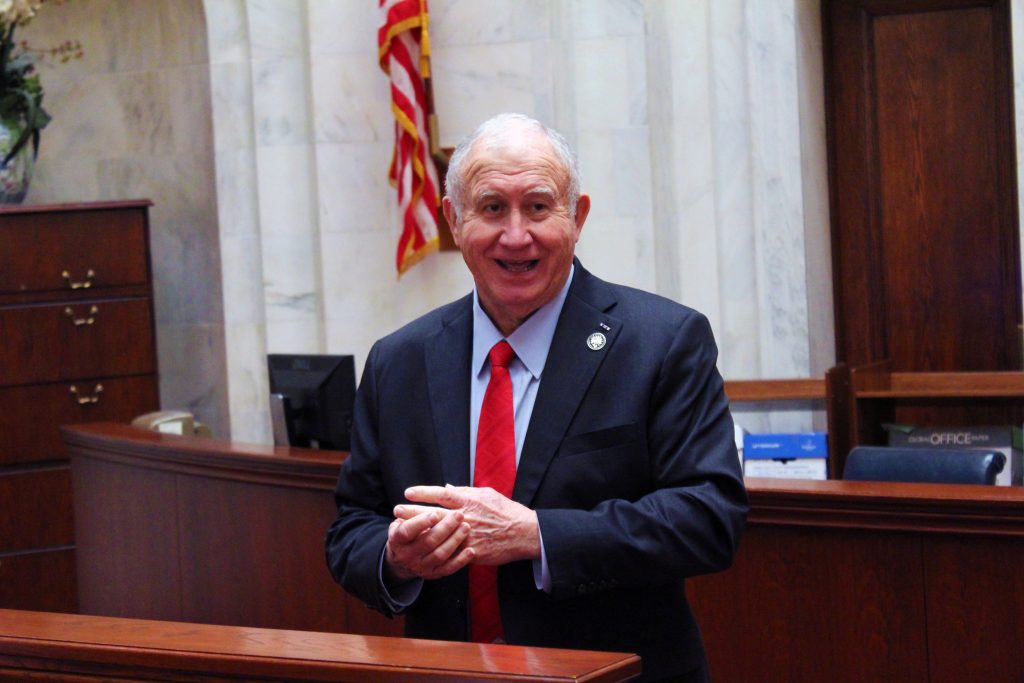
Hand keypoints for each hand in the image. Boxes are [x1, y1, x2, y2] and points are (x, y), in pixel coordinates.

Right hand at [384, 507, 474, 581]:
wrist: (401, 561)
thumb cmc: (406, 531)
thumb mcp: (401, 521)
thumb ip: (414, 510)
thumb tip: (430, 494)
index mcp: (397, 539)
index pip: (407, 531)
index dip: (420, 522)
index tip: (434, 513)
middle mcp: (407, 555)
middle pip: (427, 542)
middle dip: (444, 527)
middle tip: (459, 515)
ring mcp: (420, 566)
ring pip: (439, 555)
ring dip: (454, 541)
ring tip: (466, 527)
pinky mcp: (433, 574)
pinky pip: (448, 569)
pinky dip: (460, 561)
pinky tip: (471, 550)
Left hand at [396, 484, 540, 565]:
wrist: (523, 533)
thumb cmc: (505, 510)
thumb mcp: (487, 494)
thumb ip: (465, 492)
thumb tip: (447, 488)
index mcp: (469, 501)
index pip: (441, 494)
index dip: (424, 493)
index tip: (408, 492)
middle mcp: (465, 517)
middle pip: (434, 514)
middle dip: (413, 512)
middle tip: (396, 511)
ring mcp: (467, 535)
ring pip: (438, 534)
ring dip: (419, 532)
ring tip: (403, 530)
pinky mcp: (471, 551)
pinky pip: (450, 551)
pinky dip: (435, 550)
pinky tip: (421, 550)